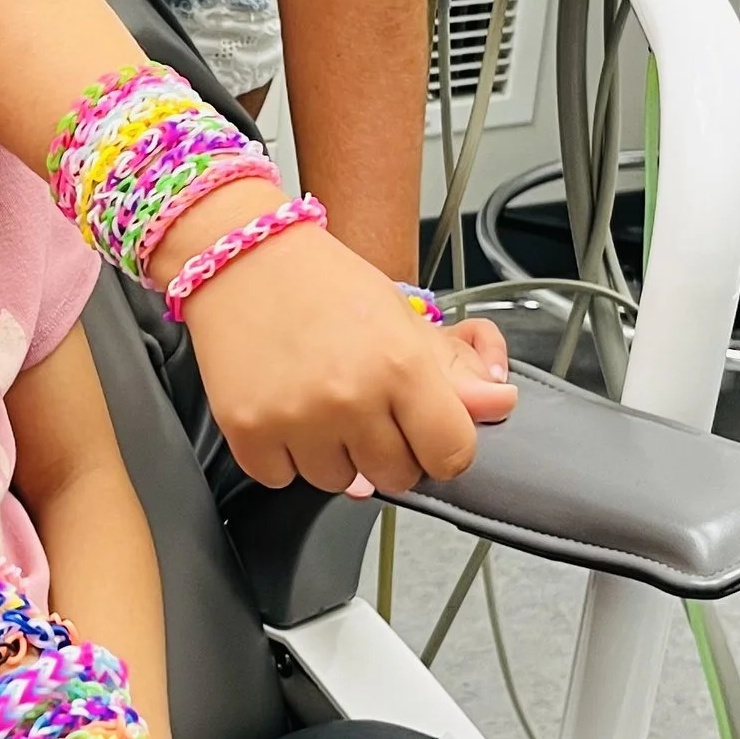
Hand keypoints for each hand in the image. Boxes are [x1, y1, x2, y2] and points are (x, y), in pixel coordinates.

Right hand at [180, 218, 518, 492]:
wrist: (241, 256)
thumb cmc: (321, 281)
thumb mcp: (399, 317)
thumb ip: (453, 372)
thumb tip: (499, 404)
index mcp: (401, 366)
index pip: (451, 455)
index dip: (442, 448)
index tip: (426, 434)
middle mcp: (352, 398)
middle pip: (395, 477)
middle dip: (386, 451)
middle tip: (364, 407)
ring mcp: (298, 419)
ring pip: (336, 482)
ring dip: (331, 454)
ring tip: (317, 401)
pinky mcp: (249, 432)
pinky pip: (281, 478)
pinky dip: (283, 454)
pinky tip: (282, 408)